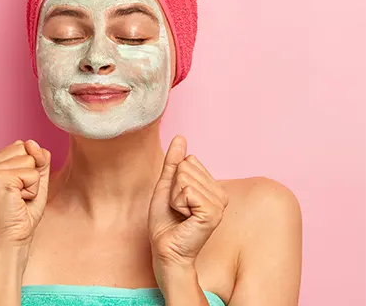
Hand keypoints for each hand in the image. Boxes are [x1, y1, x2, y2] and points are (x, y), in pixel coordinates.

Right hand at [0, 140, 51, 248]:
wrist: (11, 242)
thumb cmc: (21, 215)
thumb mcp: (35, 180)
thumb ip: (38, 159)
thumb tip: (32, 143)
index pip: (21, 146)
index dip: (28, 169)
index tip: (16, 190)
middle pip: (26, 149)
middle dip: (31, 174)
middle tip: (18, 196)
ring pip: (30, 160)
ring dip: (32, 183)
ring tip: (17, 199)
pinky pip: (32, 174)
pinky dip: (32, 190)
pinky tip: (18, 202)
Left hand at [148, 136, 227, 269]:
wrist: (165, 247)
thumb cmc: (165, 220)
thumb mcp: (167, 185)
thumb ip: (174, 162)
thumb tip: (180, 137)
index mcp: (213, 187)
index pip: (189, 161)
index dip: (174, 179)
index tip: (177, 200)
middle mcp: (220, 194)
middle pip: (187, 168)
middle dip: (173, 188)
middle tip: (177, 208)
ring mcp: (218, 204)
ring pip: (185, 179)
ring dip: (174, 197)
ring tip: (180, 214)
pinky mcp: (212, 213)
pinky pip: (187, 192)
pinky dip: (177, 203)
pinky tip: (184, 218)